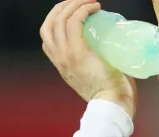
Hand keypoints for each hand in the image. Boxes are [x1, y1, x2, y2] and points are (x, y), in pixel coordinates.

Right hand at [41, 0, 137, 118]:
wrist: (111, 105)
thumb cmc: (110, 93)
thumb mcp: (93, 76)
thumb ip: (93, 63)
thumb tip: (108, 47)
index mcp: (61, 65)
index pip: (47, 36)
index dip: (56, 19)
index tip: (73, 13)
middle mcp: (59, 59)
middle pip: (49, 23)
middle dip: (63, 7)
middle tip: (81, 2)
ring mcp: (66, 55)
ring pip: (60, 19)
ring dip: (75, 4)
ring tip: (90, 1)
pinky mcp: (78, 51)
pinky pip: (75, 21)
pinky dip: (84, 9)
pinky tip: (95, 7)